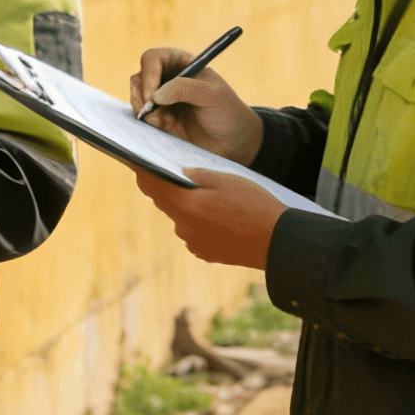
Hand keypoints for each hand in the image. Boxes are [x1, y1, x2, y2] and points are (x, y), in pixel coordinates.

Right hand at [129, 46, 263, 163]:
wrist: (232, 142)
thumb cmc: (227, 112)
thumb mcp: (212, 95)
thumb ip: (185, 89)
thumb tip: (155, 95)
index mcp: (181, 63)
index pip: (153, 58)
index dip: (148, 74)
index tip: (152, 95)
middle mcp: (168, 78)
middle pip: (139, 78)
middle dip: (142, 96)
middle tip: (151, 112)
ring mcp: (161, 98)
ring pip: (136, 97)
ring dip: (145, 111)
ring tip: (167, 122)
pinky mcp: (158, 118)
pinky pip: (141, 117)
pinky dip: (149, 123)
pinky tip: (167, 128)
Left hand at [134, 169, 285, 270]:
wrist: (279, 243)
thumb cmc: (254, 206)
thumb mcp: (227, 180)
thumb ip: (197, 175)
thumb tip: (180, 173)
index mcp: (185, 206)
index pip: (152, 186)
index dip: (142, 171)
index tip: (136, 161)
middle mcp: (184, 228)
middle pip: (167, 203)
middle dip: (171, 189)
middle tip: (180, 174)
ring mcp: (195, 243)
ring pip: (183, 219)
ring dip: (191, 207)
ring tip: (213, 198)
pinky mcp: (207, 254)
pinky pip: (196, 233)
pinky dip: (203, 223)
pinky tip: (222, 217)